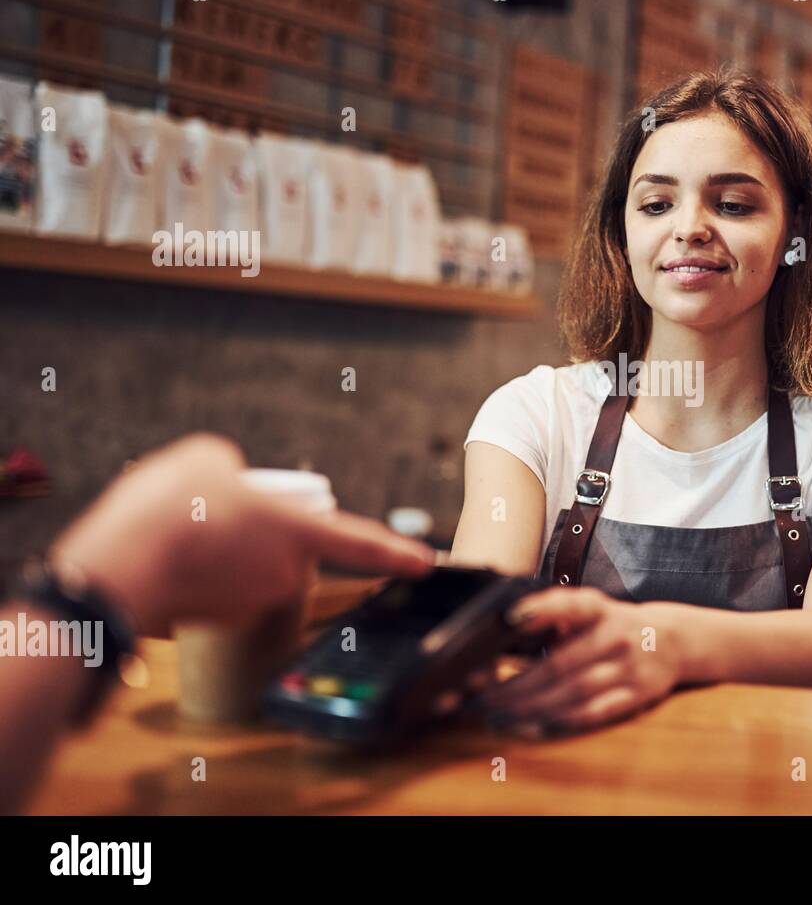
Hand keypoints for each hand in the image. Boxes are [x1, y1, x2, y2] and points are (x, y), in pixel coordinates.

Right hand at [49, 433, 437, 634]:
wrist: (116, 571)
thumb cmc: (167, 509)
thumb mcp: (204, 458)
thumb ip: (231, 469)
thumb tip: (227, 485)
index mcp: (297, 532)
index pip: (361, 544)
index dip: (397, 554)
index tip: (426, 564)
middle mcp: (283, 574)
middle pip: (282, 550)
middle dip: (255, 535)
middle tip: (209, 514)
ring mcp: (249, 603)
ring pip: (243, 569)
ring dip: (221, 554)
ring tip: (179, 533)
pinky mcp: (214, 622)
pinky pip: (214, 589)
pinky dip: (197, 576)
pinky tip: (166, 559)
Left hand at [472, 587, 681, 735]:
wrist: (675, 640)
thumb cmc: (614, 626)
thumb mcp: (590, 613)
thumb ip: (553, 622)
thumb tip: (498, 638)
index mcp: (598, 609)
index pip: (570, 605)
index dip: (541, 609)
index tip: (510, 617)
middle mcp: (615, 635)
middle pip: (559, 664)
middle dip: (514, 685)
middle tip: (478, 700)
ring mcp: (629, 667)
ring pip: (573, 691)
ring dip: (531, 707)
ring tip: (496, 717)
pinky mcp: (639, 695)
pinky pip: (597, 712)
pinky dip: (566, 721)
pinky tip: (537, 727)